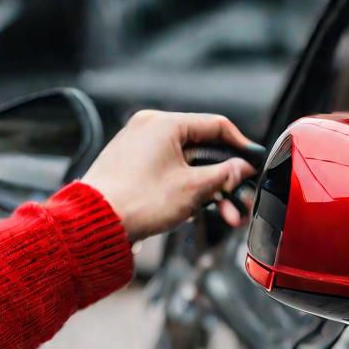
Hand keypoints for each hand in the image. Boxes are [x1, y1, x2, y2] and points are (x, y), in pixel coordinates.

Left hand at [83, 110, 256, 241]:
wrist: (94, 224)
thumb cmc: (138, 202)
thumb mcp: (193, 188)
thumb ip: (224, 174)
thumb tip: (243, 168)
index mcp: (164, 124)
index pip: (216, 126)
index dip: (240, 145)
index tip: (253, 163)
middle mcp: (150, 128)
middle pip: (203, 148)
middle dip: (225, 178)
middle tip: (242, 197)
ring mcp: (138, 147)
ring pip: (187, 163)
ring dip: (208, 189)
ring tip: (225, 215)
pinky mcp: (132, 165)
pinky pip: (169, 171)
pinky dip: (187, 188)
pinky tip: (198, 210)